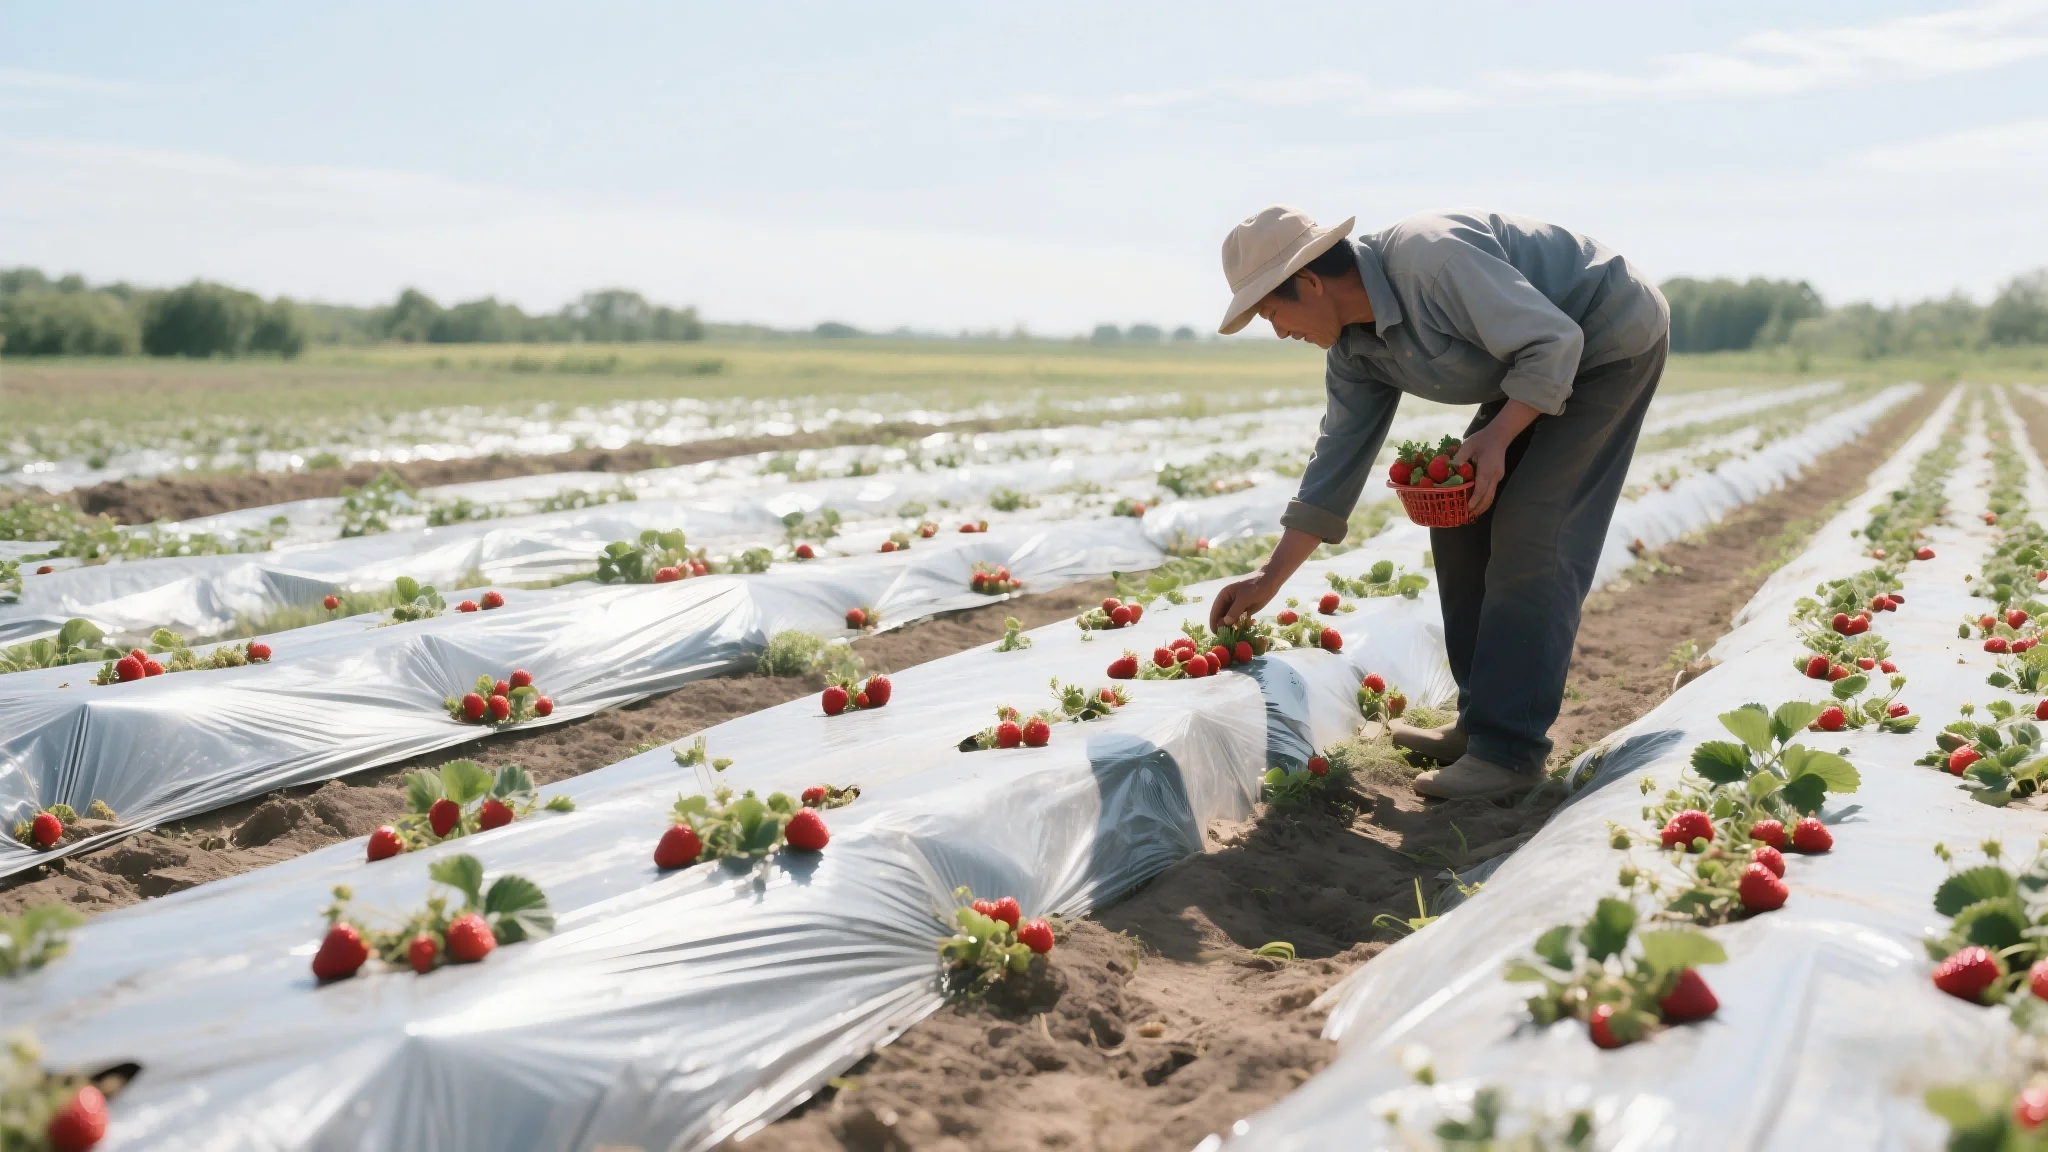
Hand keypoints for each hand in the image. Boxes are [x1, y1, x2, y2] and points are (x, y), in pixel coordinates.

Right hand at [1209, 572, 1277, 630]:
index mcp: (1223, 596)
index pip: (1215, 612)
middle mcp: (1228, 602)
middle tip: (1231, 635)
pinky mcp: (1244, 611)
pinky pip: (1240, 621)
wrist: (1270, 581)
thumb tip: (1225, 623)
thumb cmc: (1255, 586)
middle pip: (1221, 618)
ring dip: (1235, 627)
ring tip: (1242, 630)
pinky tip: (1252, 622)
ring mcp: (1236, 607)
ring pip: (1231, 621)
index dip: (1214, 623)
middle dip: (1225, 627)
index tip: (1216, 634)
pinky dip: (1244, 625)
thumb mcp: (1244, 598)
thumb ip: (1234, 611)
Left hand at [1451, 399, 1542, 517]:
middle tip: (1465, 517)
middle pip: (1487, 497)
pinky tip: (1476, 505)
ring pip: (1491, 497)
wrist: (1499, 435)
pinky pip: (1491, 492)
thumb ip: (1459, 459)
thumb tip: (1449, 471)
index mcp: (1488, 469)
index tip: (1467, 509)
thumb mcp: (1468, 446)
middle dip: (1477, 508)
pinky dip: (1484, 501)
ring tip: (1470, 515)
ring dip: (1481, 507)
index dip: (1474, 500)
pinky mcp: (1497, 477)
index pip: (1482, 488)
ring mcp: (1498, 478)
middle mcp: (1495, 476)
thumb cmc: (1482, 439)